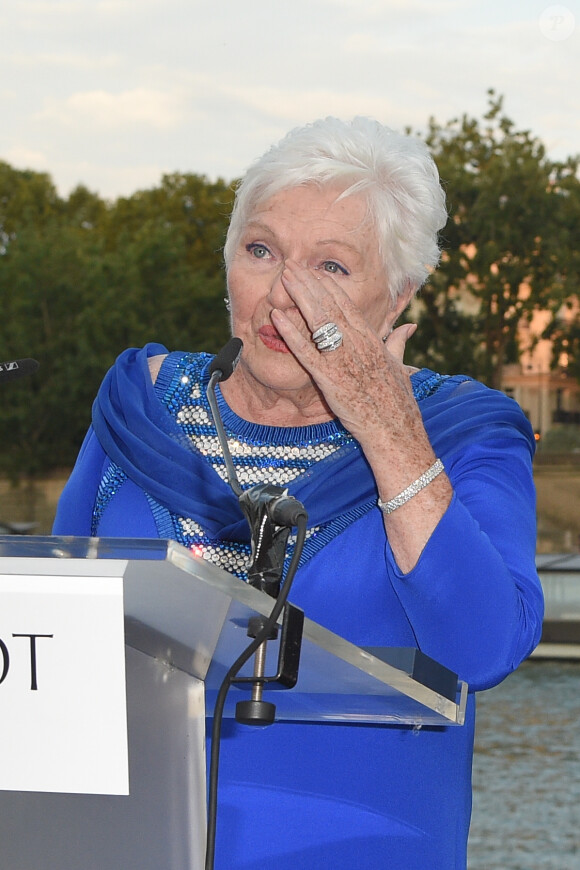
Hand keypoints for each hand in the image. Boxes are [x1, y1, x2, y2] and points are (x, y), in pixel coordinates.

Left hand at [270, 260, 419, 444]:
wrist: (393, 429)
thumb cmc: (397, 402)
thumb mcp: (400, 366)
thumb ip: (399, 343)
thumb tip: (408, 326)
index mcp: (372, 340)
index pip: (347, 305)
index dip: (329, 286)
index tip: (314, 272)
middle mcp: (357, 344)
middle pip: (329, 305)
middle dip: (310, 283)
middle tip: (292, 266)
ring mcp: (341, 360)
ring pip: (317, 320)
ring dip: (299, 297)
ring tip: (284, 279)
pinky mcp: (328, 378)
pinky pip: (305, 351)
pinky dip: (290, 332)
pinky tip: (276, 317)